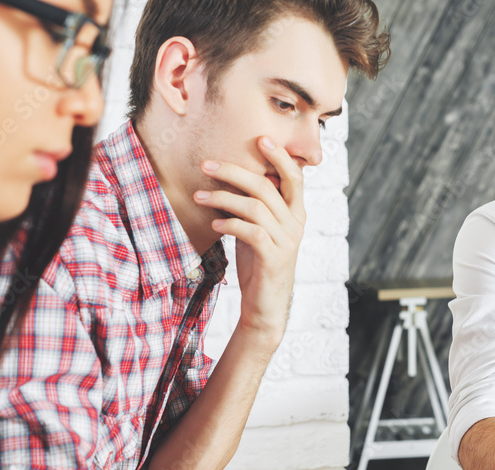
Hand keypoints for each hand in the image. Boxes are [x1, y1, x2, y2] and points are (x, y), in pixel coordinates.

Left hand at [194, 136, 305, 339]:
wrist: (265, 305)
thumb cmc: (259, 263)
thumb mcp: (258, 228)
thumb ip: (256, 206)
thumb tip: (232, 177)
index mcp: (296, 213)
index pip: (294, 177)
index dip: (280, 156)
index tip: (261, 139)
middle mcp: (296, 224)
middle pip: (267, 186)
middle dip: (234, 171)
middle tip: (206, 164)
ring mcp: (287, 241)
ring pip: (255, 207)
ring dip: (223, 197)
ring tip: (199, 196)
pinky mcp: (273, 258)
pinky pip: (250, 232)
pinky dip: (229, 224)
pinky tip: (213, 225)